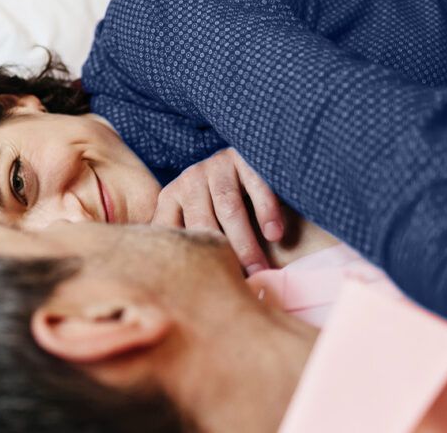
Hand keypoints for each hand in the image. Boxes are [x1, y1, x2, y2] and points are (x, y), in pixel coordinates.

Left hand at [152, 148, 283, 274]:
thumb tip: (179, 290)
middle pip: (202, 223)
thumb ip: (186, 243)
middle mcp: (189, 180)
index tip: (202, 287)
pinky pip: (256, 186)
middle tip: (239, 285)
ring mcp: (216, 166)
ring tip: (260, 269)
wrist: (243, 157)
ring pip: (229, 209)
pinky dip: (266, 211)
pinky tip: (274, 235)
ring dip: (246, 243)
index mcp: (171, 197)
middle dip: (222, 256)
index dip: (189, 260)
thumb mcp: (193, 218)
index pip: (173, 231)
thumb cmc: (217, 203)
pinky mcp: (243, 157)